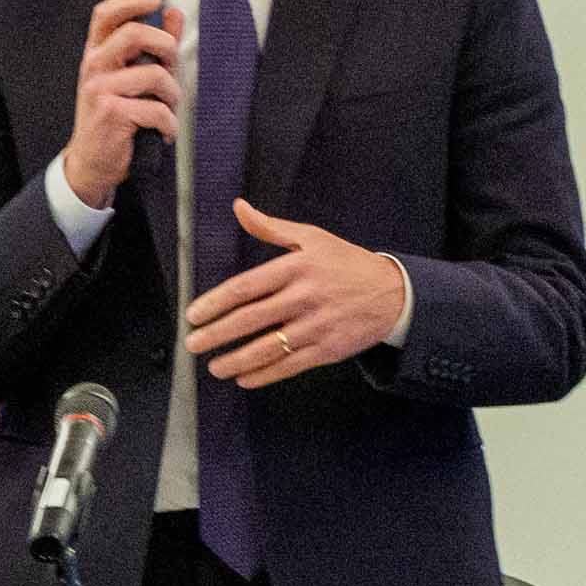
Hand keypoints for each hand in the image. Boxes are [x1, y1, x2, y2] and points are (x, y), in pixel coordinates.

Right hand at [57, 0, 181, 209]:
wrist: (91, 163)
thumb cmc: (114, 118)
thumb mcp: (129, 78)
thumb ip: (153, 46)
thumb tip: (174, 13)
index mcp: (96, 54)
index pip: (105, 14)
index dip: (131, 0)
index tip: (156, 0)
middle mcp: (93, 67)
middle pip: (135, 33)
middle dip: (167, 48)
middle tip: (171, 69)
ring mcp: (100, 90)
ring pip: (154, 75)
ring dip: (172, 95)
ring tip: (167, 110)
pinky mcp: (112, 114)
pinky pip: (157, 110)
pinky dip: (169, 125)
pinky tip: (163, 132)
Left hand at [186, 201, 410, 388]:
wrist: (393, 292)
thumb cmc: (346, 263)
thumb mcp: (312, 238)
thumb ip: (271, 227)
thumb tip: (240, 207)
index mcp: (296, 267)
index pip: (246, 287)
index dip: (216, 303)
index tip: (194, 314)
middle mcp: (304, 297)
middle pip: (251, 319)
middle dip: (217, 334)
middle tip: (192, 343)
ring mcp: (316, 326)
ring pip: (268, 347)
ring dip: (236, 360)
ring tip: (214, 367)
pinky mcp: (328, 349)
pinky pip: (289, 366)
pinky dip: (264, 374)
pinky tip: (244, 378)